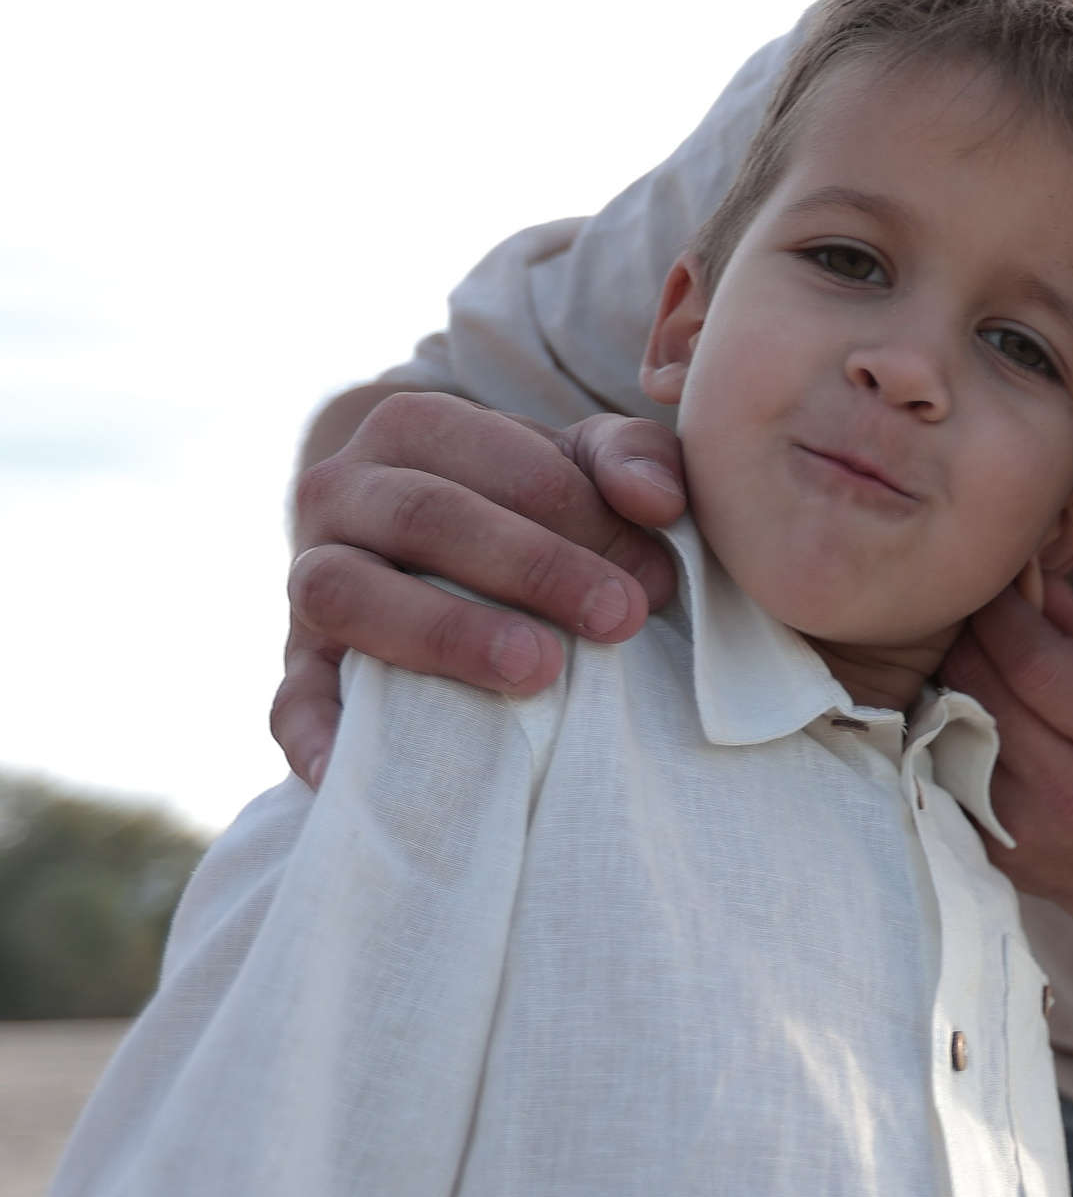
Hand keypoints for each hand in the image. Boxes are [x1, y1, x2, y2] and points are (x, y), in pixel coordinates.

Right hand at [275, 393, 686, 783]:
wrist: (429, 547)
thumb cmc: (529, 501)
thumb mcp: (583, 463)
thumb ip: (629, 459)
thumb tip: (657, 501)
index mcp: (415, 426)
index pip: (502, 462)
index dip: (588, 518)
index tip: (656, 579)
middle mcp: (343, 489)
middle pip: (425, 517)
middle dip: (532, 567)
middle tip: (619, 619)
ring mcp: (309, 577)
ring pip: (345, 591)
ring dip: (443, 632)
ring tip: (538, 670)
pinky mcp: (299, 663)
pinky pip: (290, 699)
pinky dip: (316, 735)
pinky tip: (356, 770)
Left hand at [942, 578, 1072, 920]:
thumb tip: (1029, 576)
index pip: (1034, 659)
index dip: (1002, 611)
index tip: (997, 586)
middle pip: (981, 685)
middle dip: (970, 636)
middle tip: (975, 617)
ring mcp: (1021, 826)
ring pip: (949, 722)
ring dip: (952, 680)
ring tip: (974, 664)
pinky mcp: (985, 848)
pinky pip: (941, 763)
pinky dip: (945, 730)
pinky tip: (967, 717)